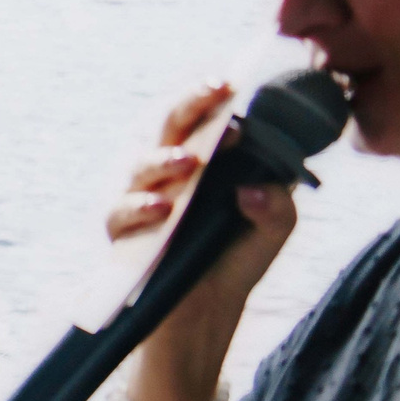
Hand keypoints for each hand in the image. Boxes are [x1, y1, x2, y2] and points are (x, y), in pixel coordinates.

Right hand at [109, 84, 298, 400]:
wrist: (205, 316)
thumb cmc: (234, 261)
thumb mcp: (274, 230)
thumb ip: (278, 205)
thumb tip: (254, 188)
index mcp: (207, 162)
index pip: (209, 117)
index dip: (218, 98)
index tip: (237, 84)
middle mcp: (171, 174)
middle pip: (172, 125)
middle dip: (192, 103)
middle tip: (217, 87)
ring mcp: (144, 201)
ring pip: (142, 165)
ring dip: (164, 159)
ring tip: (189, 161)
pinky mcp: (125, 235)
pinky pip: (122, 213)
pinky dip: (139, 207)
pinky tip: (162, 208)